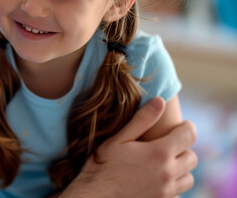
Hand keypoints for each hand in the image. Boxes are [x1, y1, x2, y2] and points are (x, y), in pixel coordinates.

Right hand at [60, 97, 197, 197]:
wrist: (96, 195)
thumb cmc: (103, 165)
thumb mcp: (119, 139)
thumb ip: (142, 120)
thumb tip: (160, 101)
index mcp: (160, 153)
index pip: (189, 135)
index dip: (186, 127)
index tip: (180, 125)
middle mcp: (168, 173)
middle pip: (192, 157)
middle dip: (183, 148)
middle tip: (167, 144)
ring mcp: (166, 191)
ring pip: (189, 178)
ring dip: (181, 168)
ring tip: (164, 163)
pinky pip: (178, 193)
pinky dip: (173, 186)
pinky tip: (156, 180)